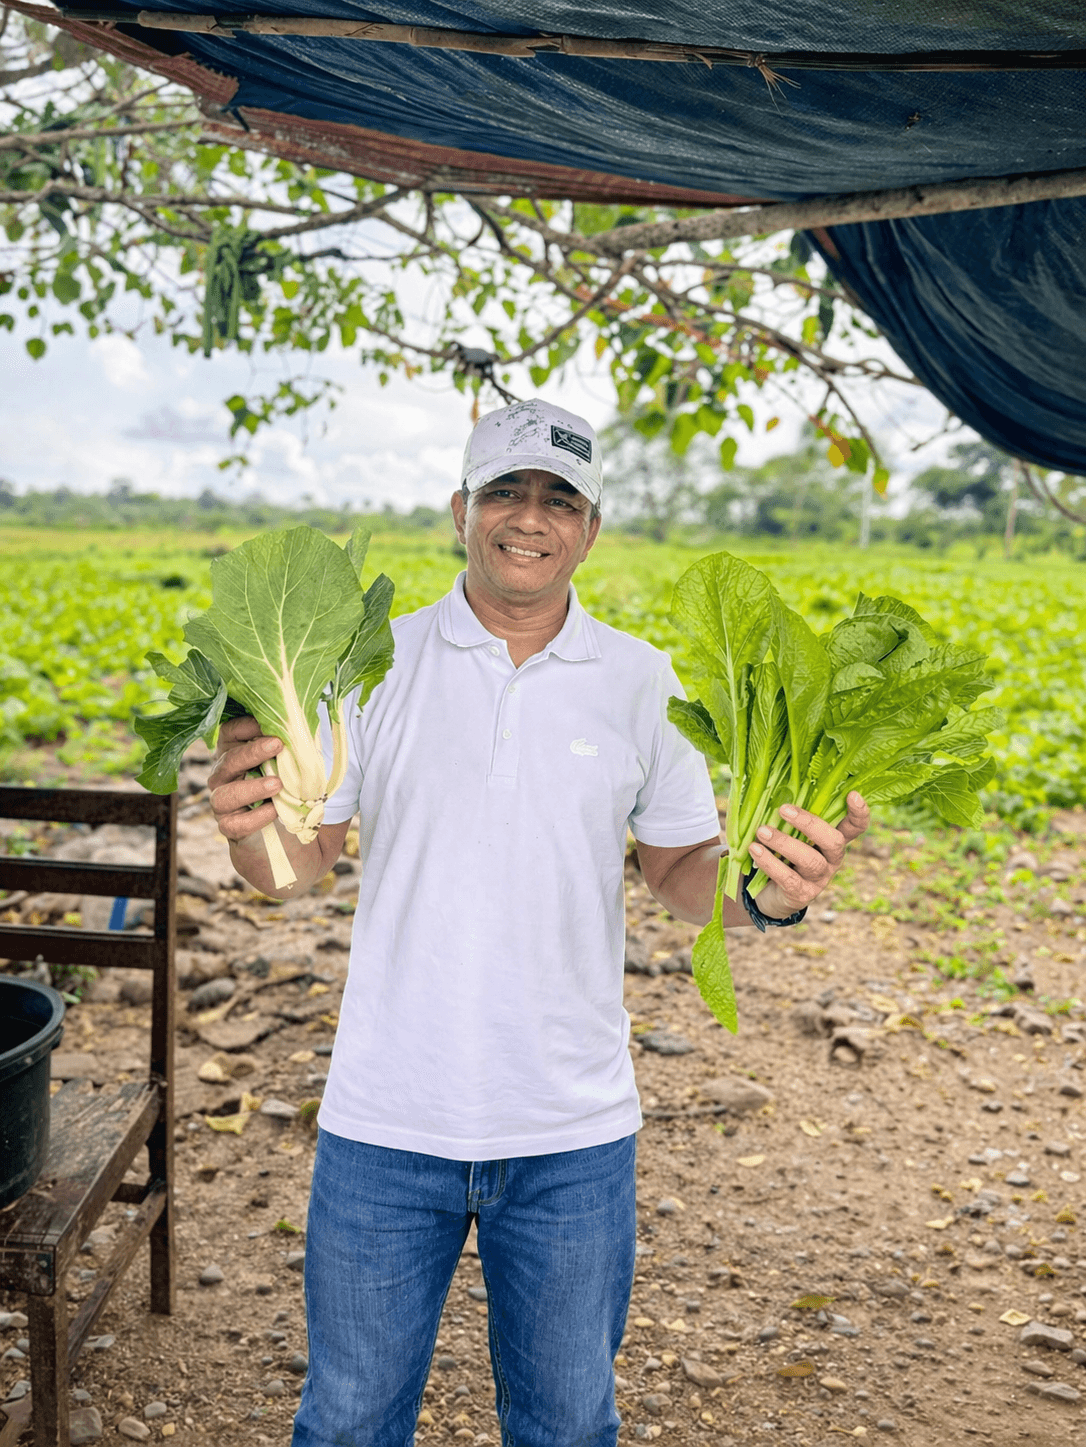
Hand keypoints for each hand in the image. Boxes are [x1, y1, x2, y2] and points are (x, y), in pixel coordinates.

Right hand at [207, 715, 283, 843]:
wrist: (289, 838)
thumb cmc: (289, 792)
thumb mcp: (294, 766)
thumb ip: (293, 748)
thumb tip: (306, 727)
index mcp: (236, 753)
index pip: (230, 732)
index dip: (246, 725)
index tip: (268, 721)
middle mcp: (223, 777)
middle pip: (228, 760)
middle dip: (252, 752)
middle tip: (277, 744)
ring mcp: (223, 803)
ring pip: (225, 794)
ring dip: (252, 787)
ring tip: (277, 784)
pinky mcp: (231, 828)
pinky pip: (236, 823)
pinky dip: (256, 817)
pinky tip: (274, 811)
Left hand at [749, 792, 869, 918]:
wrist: (771, 894)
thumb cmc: (781, 854)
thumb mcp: (789, 834)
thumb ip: (788, 818)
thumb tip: (768, 790)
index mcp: (832, 841)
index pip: (855, 827)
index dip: (859, 813)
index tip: (853, 794)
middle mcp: (831, 859)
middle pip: (833, 841)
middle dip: (809, 824)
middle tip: (783, 809)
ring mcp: (819, 879)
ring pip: (810, 860)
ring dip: (784, 843)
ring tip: (762, 831)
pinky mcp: (802, 893)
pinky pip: (788, 878)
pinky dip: (770, 862)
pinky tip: (755, 850)